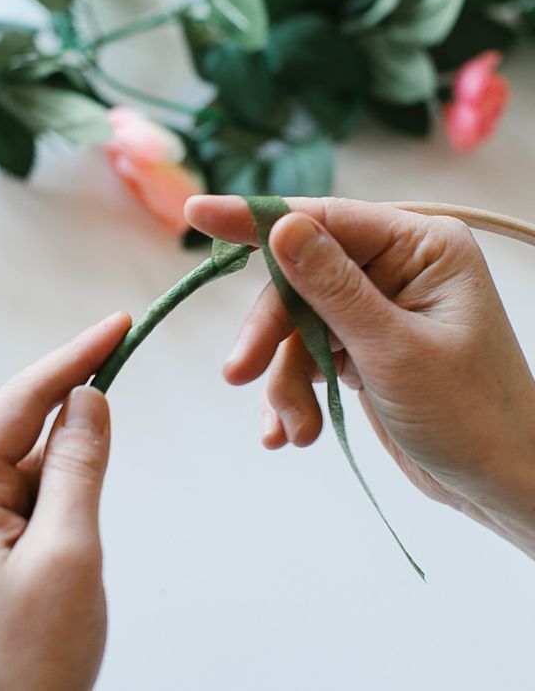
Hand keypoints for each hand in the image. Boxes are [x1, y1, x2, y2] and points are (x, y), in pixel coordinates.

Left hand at [0, 312, 131, 690]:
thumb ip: (78, 464)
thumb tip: (87, 400)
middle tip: (88, 510)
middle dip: (69, 458)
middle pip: (19, 441)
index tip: (117, 325)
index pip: (22, 400)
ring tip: (63, 570)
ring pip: (19, 479)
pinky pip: (9, 508)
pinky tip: (52, 563)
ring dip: (58, 501)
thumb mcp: (69, 552)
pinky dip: (45, 517)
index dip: (76, 357)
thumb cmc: (26, 666)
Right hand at [186, 195, 534, 556]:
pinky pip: (307, 358)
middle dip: (270, 334)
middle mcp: (395, 269)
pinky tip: (292, 433)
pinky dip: (295, 396)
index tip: (197, 212)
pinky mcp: (359, 349)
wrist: (497, 483)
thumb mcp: (393, 349)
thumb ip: (332, 287)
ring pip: (296, 327)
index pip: (325, 219)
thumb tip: (280, 227)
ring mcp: (374, 311)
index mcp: (420, 247)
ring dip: (286, 382)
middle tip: (238, 374)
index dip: (256, 219)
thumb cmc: (469, 414)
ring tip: (295, 431)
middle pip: (300, 281)